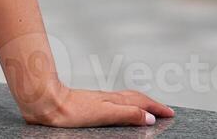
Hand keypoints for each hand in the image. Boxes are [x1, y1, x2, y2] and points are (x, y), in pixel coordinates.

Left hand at [16, 81, 174, 128]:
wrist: (46, 102)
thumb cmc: (72, 110)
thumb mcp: (104, 114)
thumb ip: (127, 115)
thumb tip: (149, 117)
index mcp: (114, 101)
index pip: (141, 103)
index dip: (156, 108)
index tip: (170, 113)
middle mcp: (108, 98)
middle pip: (134, 98)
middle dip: (151, 104)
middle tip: (165, 110)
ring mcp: (98, 99)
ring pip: (124, 99)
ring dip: (139, 103)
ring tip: (147, 108)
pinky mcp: (89, 103)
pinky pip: (114, 102)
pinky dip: (125, 104)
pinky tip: (118, 107)